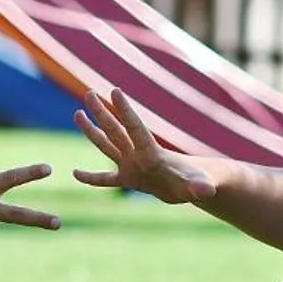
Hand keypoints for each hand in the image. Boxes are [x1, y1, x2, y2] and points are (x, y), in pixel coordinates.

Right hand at [72, 89, 215, 203]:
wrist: (193, 186)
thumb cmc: (199, 183)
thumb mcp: (200, 186)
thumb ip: (200, 187)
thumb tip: (207, 191)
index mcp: (152, 154)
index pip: (136, 129)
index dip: (126, 111)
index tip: (115, 90)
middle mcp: (138, 155)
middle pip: (115, 130)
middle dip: (102, 113)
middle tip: (89, 93)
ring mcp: (131, 166)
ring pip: (106, 145)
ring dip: (92, 131)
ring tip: (78, 113)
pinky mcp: (129, 180)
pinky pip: (105, 179)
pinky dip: (91, 178)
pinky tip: (75, 174)